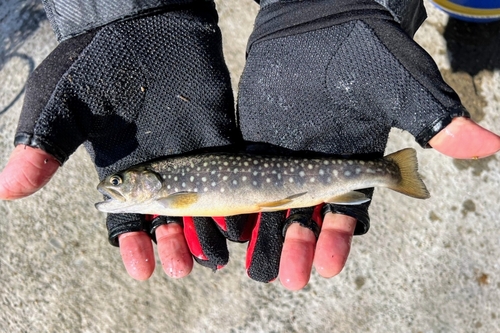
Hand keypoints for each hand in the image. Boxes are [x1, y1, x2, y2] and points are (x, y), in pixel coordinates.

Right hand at [0, 3, 244, 278]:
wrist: (142, 25)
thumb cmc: (97, 61)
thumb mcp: (63, 103)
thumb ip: (45, 145)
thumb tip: (8, 189)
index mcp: (121, 170)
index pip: (125, 220)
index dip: (133, 246)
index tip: (141, 269)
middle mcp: (156, 170)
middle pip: (167, 221)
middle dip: (172, 246)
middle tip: (180, 267)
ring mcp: (189, 155)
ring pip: (201, 206)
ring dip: (206, 233)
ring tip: (213, 256)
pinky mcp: (217, 136)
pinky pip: (230, 174)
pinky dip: (235, 199)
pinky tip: (240, 220)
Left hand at [236, 0, 499, 289]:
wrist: (314, 19)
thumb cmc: (360, 47)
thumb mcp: (397, 84)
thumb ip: (431, 117)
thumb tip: (486, 146)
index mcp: (351, 162)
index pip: (348, 213)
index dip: (337, 240)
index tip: (328, 266)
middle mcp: (317, 166)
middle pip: (308, 220)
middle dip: (299, 249)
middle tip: (288, 278)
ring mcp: (283, 156)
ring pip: (273, 209)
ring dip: (266, 238)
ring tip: (257, 267)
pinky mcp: (255, 142)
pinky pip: (244, 180)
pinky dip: (237, 204)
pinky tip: (228, 227)